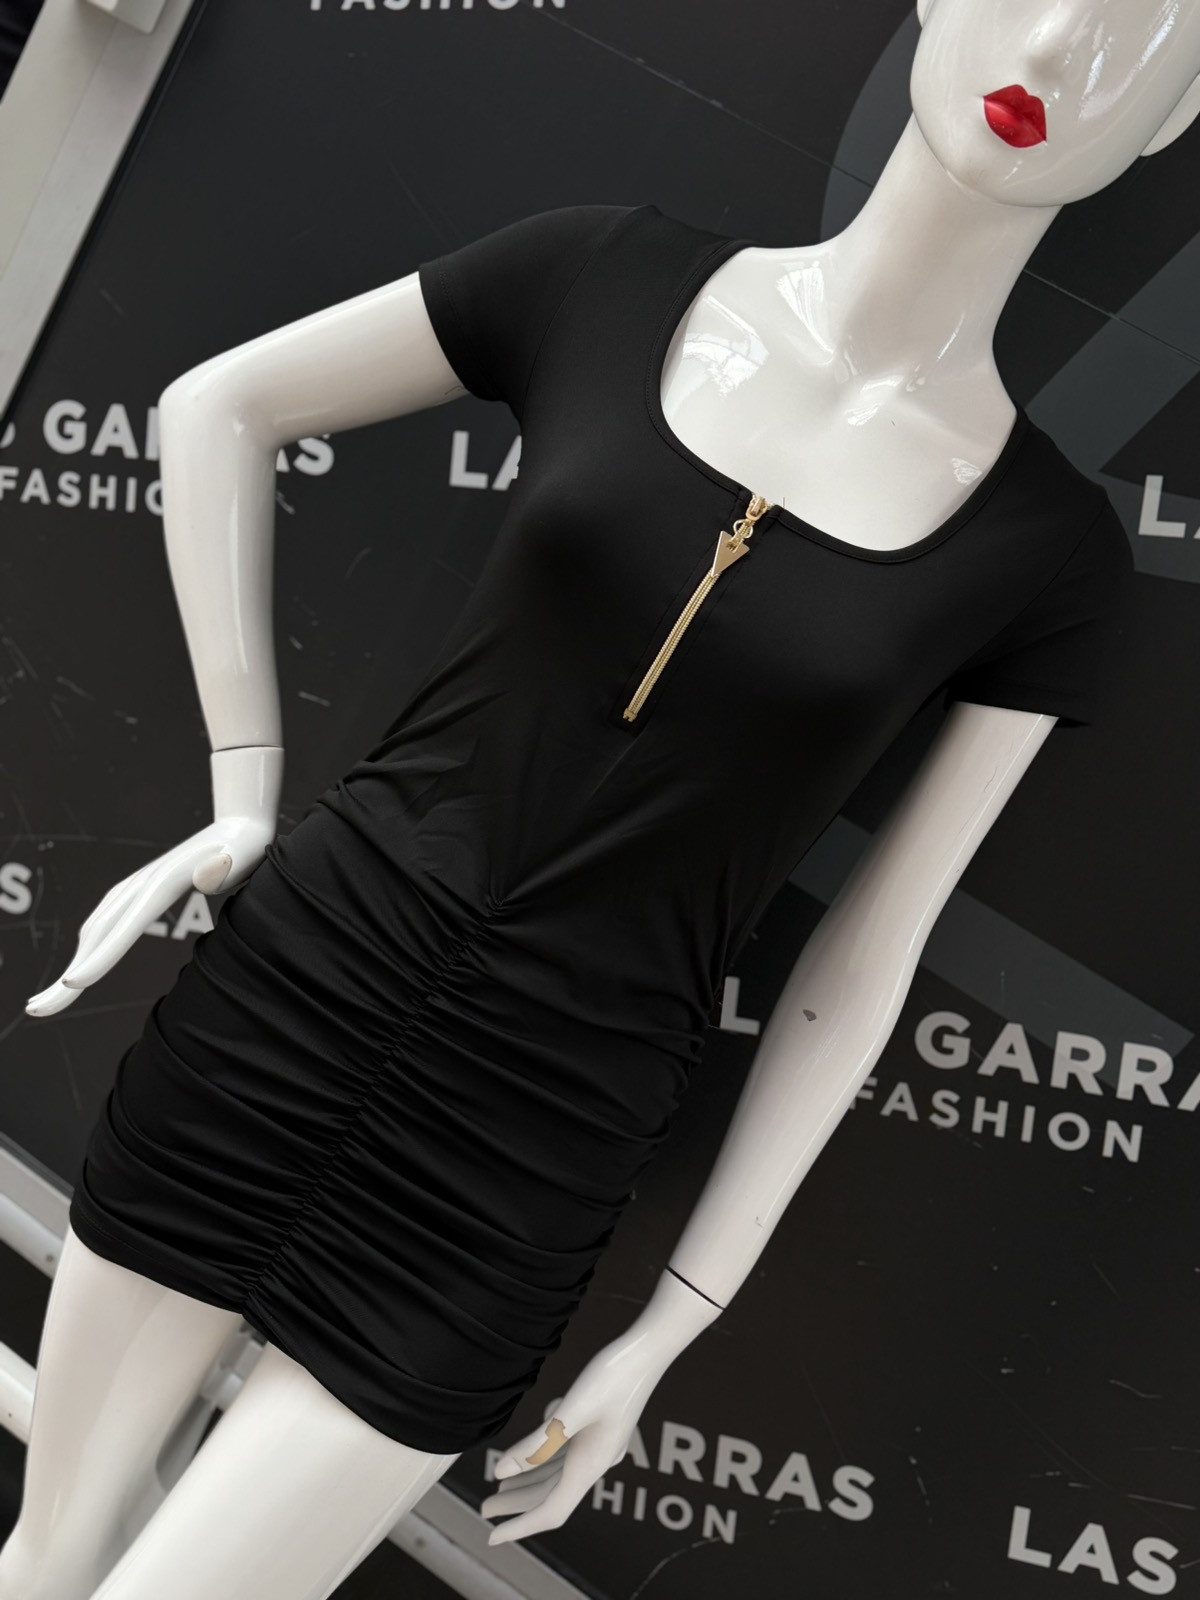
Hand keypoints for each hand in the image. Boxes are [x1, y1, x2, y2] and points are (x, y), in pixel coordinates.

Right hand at [25, 745, 282, 1017]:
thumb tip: (207, 874)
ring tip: (49, 1000)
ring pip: (95, 930)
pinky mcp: (140, 890)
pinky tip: (81, 965)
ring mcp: (136, 886)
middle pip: (96, 935)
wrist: (239, 829)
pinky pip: (104, 923)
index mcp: (162, 883)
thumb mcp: (244, 856)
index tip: (74, 983)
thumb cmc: (246, 848)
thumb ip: (226, 866)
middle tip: (38, 1010)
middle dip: (68, 976)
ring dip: (73, 964)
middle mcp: (140, 885)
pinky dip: (88, 948)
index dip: (99, 958)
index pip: (125, 927)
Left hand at [480, 1335, 661, 1546]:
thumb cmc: (613, 1376)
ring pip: (557, 1476)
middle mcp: (595, 1462)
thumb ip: (537, 1443)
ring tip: (499, 1489)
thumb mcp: (571, 1410)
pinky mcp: (598, 1431)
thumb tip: (501, 1472)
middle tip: (484, 1509)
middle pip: (551, 1496)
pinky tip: (528, 1456)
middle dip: (518, 1506)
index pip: (551, 1511)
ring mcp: (598, 1447)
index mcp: (590, 1465)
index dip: (520, 1526)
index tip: (492, 1537)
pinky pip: (565, 1457)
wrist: (647, 1351)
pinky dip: (543, 1463)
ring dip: (528, 1484)